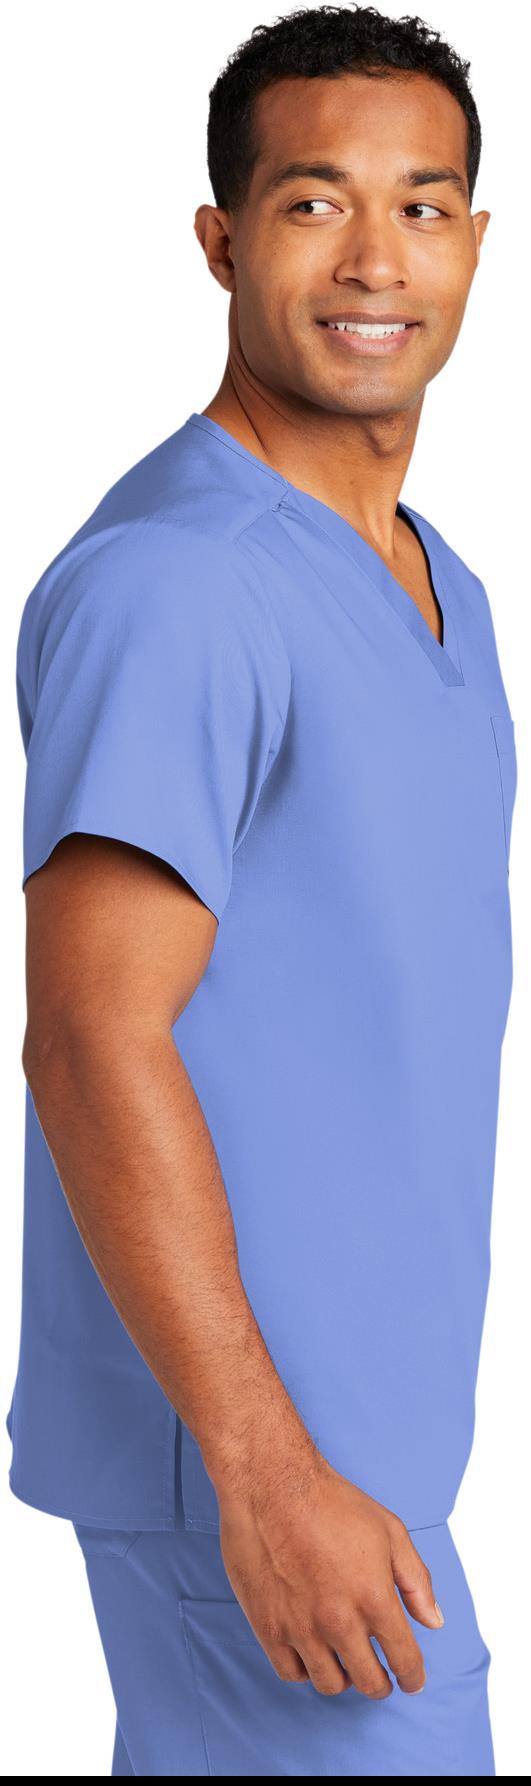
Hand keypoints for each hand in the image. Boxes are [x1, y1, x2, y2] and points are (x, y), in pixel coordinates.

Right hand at [217, 1453, 443, 1698]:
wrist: (272, 1486)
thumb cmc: (332, 1502)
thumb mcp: (390, 1531)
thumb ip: (416, 1581)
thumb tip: (434, 1622)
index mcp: (375, 1599)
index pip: (404, 1661)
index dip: (413, 1678)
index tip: (411, 1681)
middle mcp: (340, 1621)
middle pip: (369, 1682)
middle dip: (381, 1683)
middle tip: (380, 1675)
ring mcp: (302, 1628)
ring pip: (330, 1684)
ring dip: (344, 1678)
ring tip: (344, 1661)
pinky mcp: (268, 1627)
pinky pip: (292, 1673)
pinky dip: (306, 1670)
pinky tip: (311, 1652)